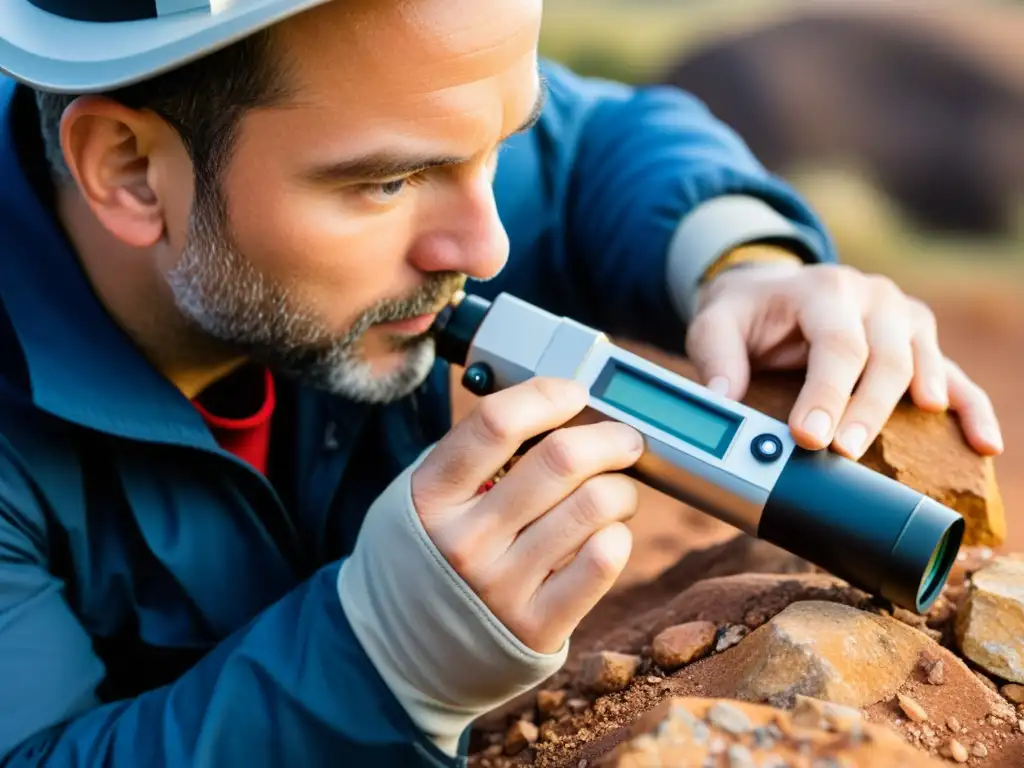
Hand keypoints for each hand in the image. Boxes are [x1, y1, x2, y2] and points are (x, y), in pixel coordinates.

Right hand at [410, 378, 642, 653]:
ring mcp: (501, 586)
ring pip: (596, 505)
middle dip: (610, 437)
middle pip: (562, 459)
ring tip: (615, 492)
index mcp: (432, 495)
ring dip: (622, 488)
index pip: (497, 422)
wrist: (406, 652)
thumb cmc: (433, 552)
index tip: (574, 393)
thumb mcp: (429, 496)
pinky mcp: (537, 626)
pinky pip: (604, 561)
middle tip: (623, 440)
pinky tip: (606, 534)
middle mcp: (464, 539)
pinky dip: (619, 535)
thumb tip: (562, 406)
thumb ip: (479, 453)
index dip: (549, 395)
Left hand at [685, 261, 1003, 459]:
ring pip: (922, 364)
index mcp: (825, 290)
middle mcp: (872, 298)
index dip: (826, 394)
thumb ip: (715, 358)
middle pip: (885, 358)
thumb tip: (720, 400)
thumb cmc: (745, 314)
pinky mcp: (918, 343)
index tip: (807, 438)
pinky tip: (983, 445)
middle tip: (844, 453)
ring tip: (907, 453)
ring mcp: (902, 318)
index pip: (836, 344)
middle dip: (866, 410)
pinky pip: (955, 376)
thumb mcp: (715, 324)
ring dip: (918, 411)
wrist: (769, 292)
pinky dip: (971, 409)